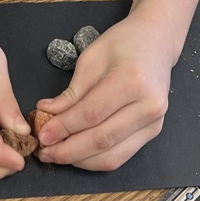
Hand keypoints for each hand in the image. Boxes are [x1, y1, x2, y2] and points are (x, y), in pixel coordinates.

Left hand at [34, 12, 174, 170]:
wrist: (157, 40)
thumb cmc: (124, 42)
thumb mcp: (91, 57)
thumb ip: (72, 91)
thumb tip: (47, 113)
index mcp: (132, 80)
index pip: (91, 114)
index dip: (64, 128)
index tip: (42, 135)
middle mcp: (148, 106)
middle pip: (102, 139)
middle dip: (68, 150)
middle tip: (45, 151)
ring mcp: (154, 122)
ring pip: (112, 156)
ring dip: (80, 160)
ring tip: (57, 154)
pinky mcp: (153, 132)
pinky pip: (122, 156)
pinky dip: (96, 159)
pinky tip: (78, 154)